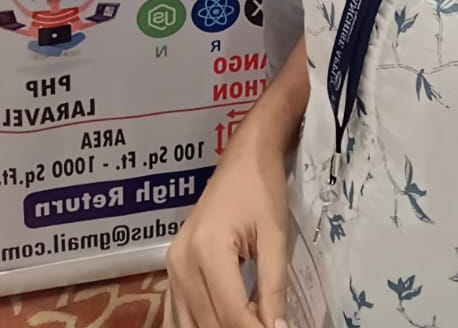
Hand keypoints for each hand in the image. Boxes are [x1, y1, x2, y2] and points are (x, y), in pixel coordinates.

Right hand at [164, 130, 288, 327]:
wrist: (244, 158)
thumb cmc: (262, 189)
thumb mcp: (275, 237)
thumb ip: (274, 287)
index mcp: (207, 249)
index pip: (231, 314)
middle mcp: (181, 262)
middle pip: (208, 324)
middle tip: (268, 325)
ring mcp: (171, 267)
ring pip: (189, 325)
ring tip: (251, 321)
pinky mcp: (171, 269)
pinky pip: (178, 314)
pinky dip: (200, 326)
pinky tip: (226, 321)